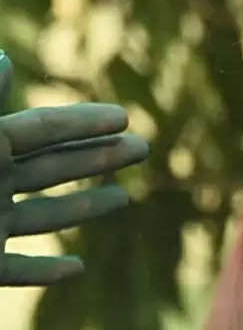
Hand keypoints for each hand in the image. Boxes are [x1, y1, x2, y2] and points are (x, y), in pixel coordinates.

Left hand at [0, 55, 148, 284]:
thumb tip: (1, 57)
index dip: (82, 122)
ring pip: (40, 217)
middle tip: (142, 147)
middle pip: (49, 167)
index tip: (125, 117)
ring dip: (83, 207)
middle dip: (97, 157)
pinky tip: (76, 269)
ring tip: (123, 199)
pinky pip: (15, 270)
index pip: (40, 129)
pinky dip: (45, 271)